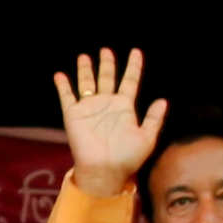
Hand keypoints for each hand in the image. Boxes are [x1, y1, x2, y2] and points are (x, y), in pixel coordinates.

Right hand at [51, 48, 165, 199]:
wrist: (104, 171)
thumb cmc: (127, 158)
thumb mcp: (147, 138)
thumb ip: (154, 119)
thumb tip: (162, 100)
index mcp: (125, 108)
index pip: (130, 81)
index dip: (134, 66)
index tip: (136, 52)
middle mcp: (107, 105)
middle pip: (107, 78)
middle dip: (107, 64)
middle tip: (106, 50)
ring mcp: (89, 109)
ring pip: (87, 83)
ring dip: (85, 70)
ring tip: (84, 56)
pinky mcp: (74, 115)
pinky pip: (67, 96)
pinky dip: (63, 86)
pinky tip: (60, 75)